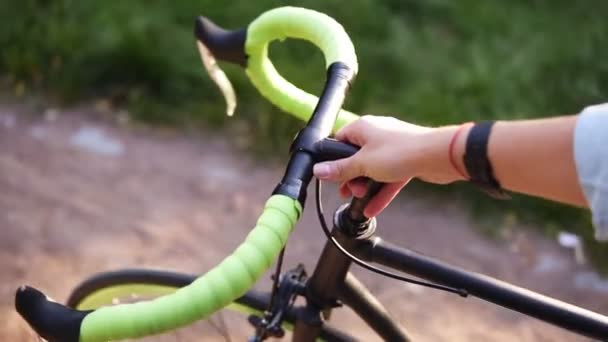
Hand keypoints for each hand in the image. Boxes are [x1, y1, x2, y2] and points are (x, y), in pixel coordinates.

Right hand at [313, 116, 463, 216]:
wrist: (439, 156)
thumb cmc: (401, 152)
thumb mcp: (363, 164)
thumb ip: (340, 169)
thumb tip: (318, 170)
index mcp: (363, 128)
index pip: (339, 140)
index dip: (333, 159)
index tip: (330, 175)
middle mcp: (377, 135)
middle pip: (355, 158)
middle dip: (350, 177)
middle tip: (348, 190)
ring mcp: (392, 149)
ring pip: (372, 169)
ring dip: (365, 186)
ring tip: (360, 200)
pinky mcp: (405, 161)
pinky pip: (388, 178)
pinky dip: (380, 192)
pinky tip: (372, 209)